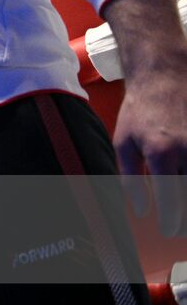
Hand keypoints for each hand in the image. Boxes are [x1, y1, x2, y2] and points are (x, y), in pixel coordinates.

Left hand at [102, 0, 186, 235]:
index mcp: (162, 153)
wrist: (163, 73)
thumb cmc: (140, 109)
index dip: (171, 221)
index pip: (170, 199)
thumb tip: (141, 211)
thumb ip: (131, 178)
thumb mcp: (124, 141)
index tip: (169, 231)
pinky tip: (185, 181)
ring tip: (184, 215)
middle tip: (182, 231)